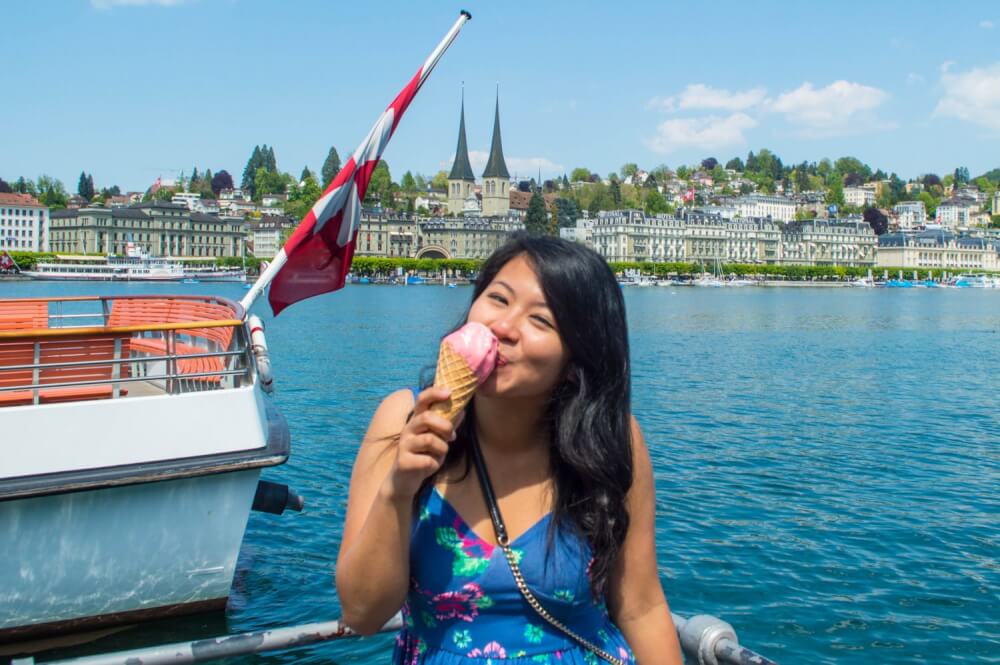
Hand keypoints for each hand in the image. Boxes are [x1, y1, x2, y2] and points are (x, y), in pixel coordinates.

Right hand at [383, 387, 459, 501]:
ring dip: (442, 448)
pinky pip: (427, 460)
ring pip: (429, 440)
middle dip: (444, 426)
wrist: (404, 480)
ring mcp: (404, 445)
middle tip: (452, 436)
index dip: (434, 393)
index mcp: (416, 420)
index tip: (449, 392)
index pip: (422, 399)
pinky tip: (431, 465)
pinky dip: (435, 463)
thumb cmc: (423, 455)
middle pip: (426, 418)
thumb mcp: (437, 438)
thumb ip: (447, 425)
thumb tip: (463, 410)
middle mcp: (408, 429)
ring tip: (440, 453)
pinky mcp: (404, 462)